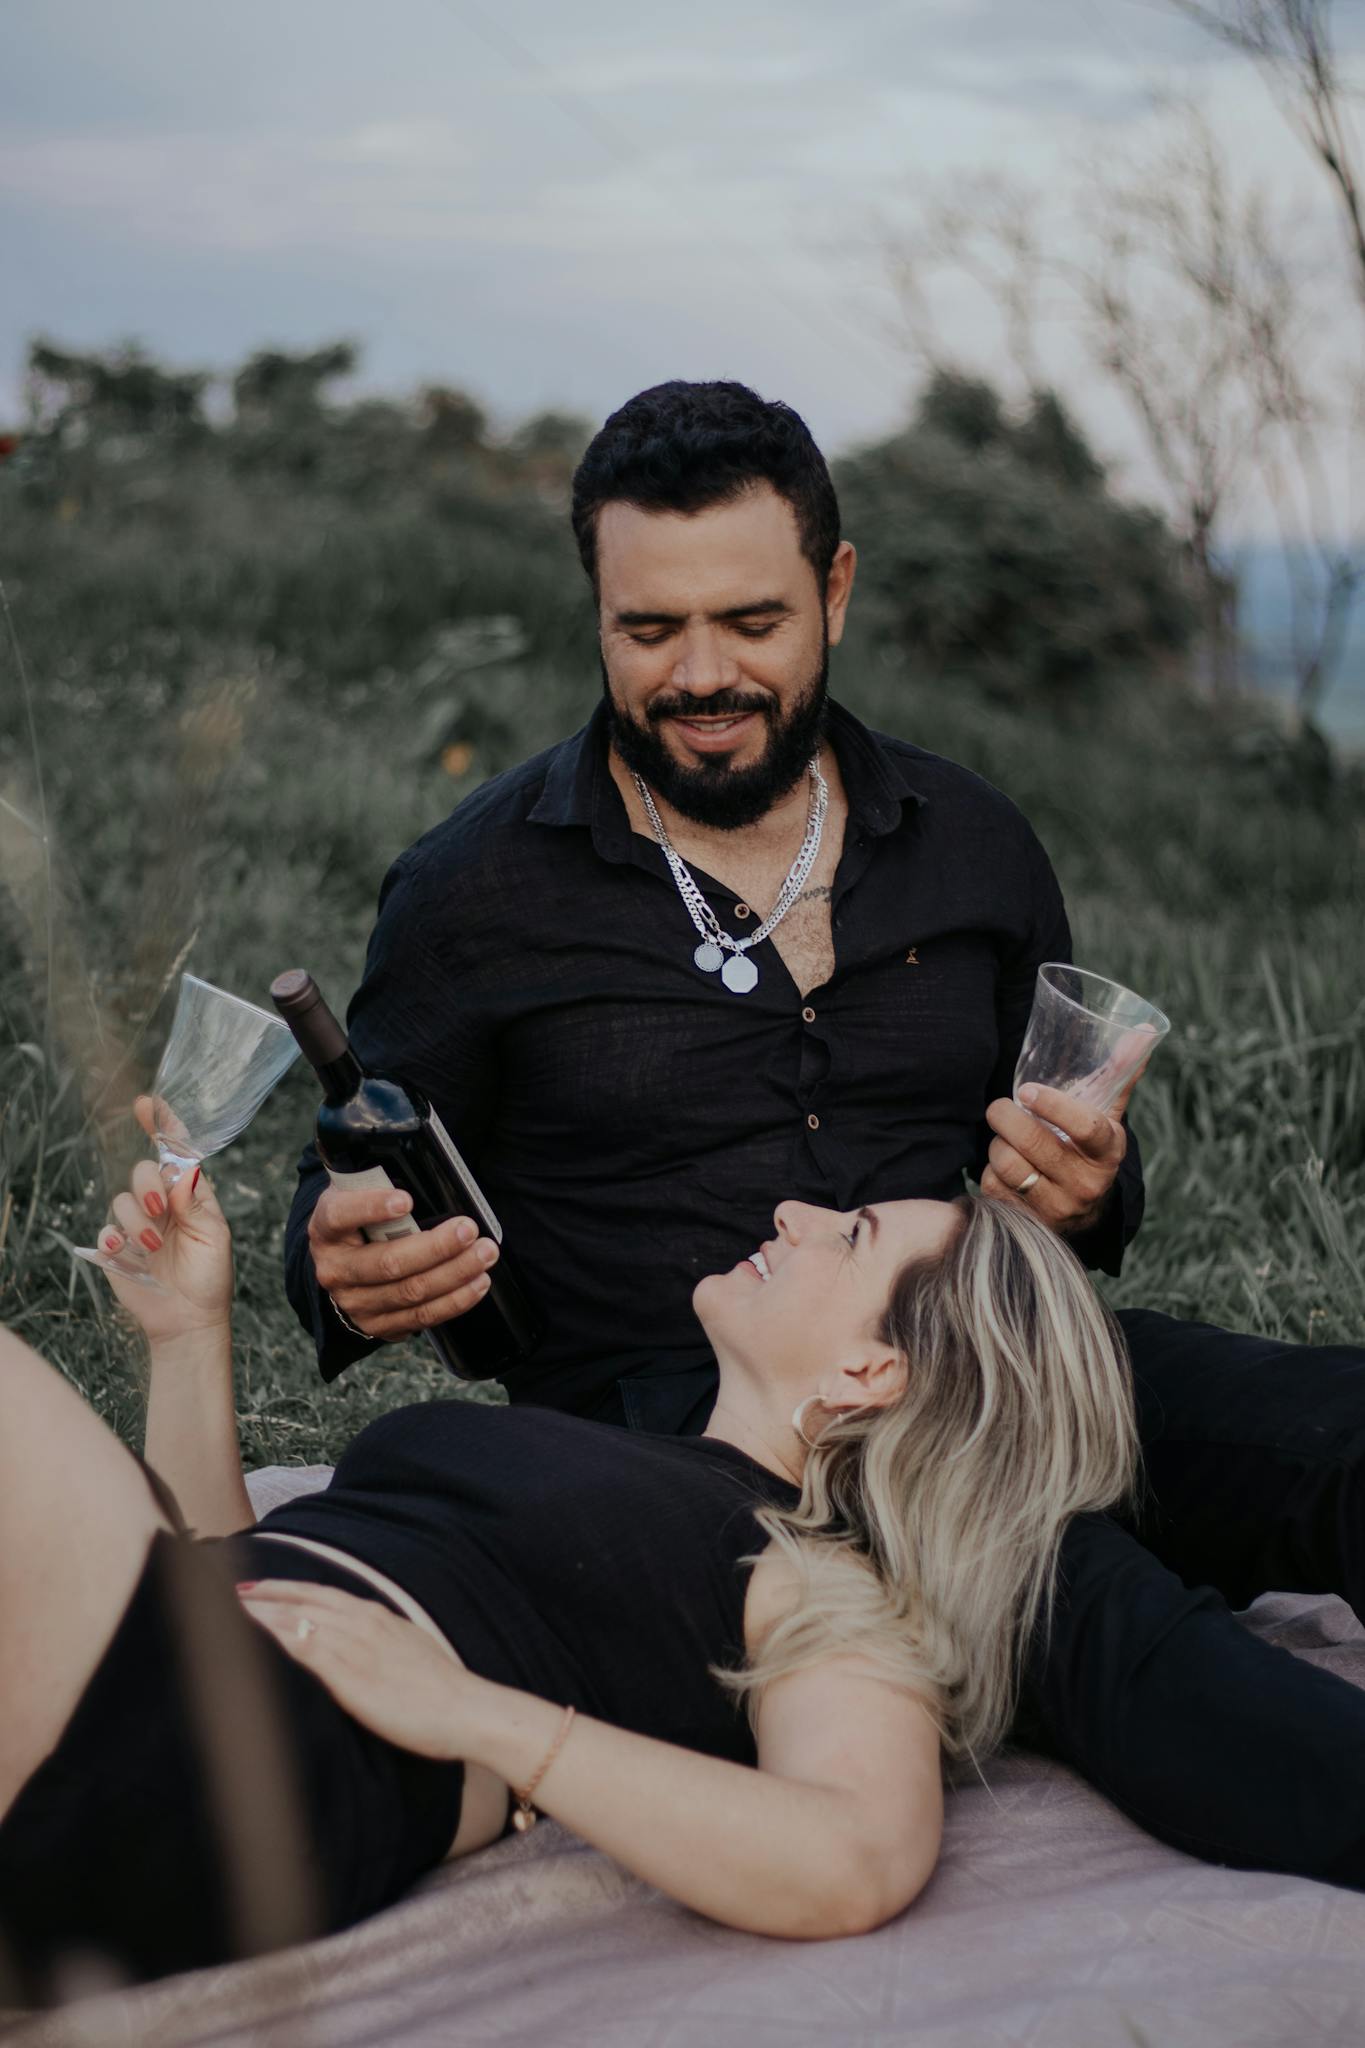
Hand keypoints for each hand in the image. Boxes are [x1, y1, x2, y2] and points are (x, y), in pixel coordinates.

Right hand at [100, 1096, 232, 1341]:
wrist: (188, 1319)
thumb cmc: (209, 1277)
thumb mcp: (214, 1237)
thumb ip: (195, 1204)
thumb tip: (179, 1172)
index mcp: (191, 1195)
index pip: (176, 1153)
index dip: (163, 1126)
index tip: (148, 1103)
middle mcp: (163, 1204)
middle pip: (144, 1170)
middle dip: (147, 1184)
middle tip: (159, 1209)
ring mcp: (138, 1224)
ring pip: (122, 1199)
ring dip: (137, 1221)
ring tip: (153, 1246)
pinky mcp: (117, 1247)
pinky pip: (106, 1228)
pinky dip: (114, 1238)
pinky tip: (125, 1253)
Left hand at [237, 1579, 482, 1760]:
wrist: (465, 1709)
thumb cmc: (441, 1691)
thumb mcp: (409, 1653)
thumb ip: (381, 1645)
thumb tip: (362, 1650)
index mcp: (376, 1617)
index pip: (320, 1593)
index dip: (286, 1589)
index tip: (257, 1587)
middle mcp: (362, 1623)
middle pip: (302, 1599)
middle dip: (264, 1594)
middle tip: (226, 1589)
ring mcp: (354, 1646)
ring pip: (296, 1619)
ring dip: (260, 1612)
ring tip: (226, 1610)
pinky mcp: (348, 1675)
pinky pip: (303, 1650)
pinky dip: (275, 1639)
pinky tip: (252, 1639)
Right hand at [309, 1185, 497, 1342]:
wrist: (343, 1264)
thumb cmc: (361, 1220)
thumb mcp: (357, 1195)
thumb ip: (379, 1182)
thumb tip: (430, 1168)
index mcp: (326, 1228)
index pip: (340, 1215)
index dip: (372, 1208)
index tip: (406, 1200)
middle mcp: (335, 1269)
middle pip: (388, 1263)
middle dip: (436, 1247)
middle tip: (468, 1229)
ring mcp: (354, 1302)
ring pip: (411, 1292)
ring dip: (455, 1273)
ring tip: (484, 1254)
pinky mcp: (377, 1325)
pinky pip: (422, 1317)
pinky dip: (455, 1300)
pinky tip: (477, 1283)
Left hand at [981, 1066, 1145, 1236]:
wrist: (1084, 1210)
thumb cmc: (1090, 1148)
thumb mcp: (1108, 1116)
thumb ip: (1120, 1072)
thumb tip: (1143, 1028)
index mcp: (1108, 1152)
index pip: (1086, 1127)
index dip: (1054, 1106)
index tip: (1027, 1090)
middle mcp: (1086, 1184)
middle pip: (1033, 1143)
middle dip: (1006, 1117)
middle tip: (1000, 1107)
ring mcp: (1058, 1207)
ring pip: (1008, 1163)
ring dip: (997, 1144)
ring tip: (1005, 1138)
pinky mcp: (1028, 1222)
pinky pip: (993, 1186)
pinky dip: (989, 1171)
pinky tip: (1003, 1166)